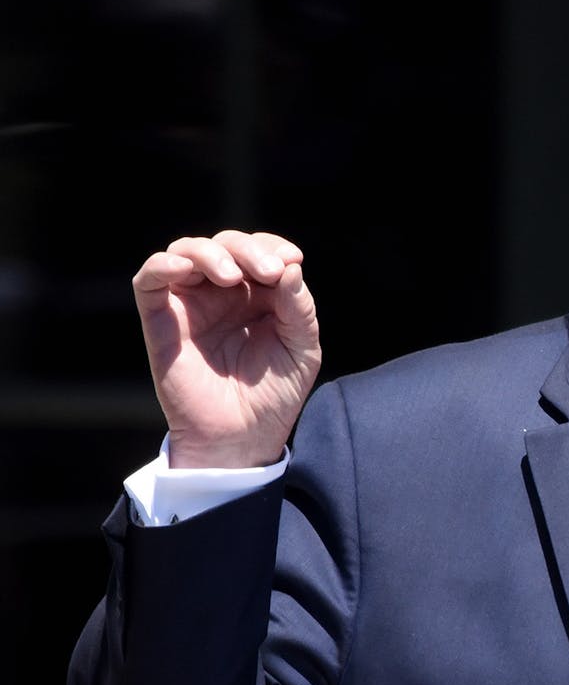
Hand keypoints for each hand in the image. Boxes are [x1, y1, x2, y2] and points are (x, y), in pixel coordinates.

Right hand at [133, 230, 321, 468]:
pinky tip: (185, 268)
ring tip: (232, 276)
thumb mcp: (302, 348)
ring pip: (186, 251)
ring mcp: (191, 306)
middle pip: (226, 245)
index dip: (273, 246)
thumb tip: (290, 267)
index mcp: (259, 295)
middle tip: (269, 272)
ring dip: (210, 252)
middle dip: (249, 250)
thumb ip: (299, 308)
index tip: (292, 261)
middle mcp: (223, 294)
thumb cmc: (274, 396)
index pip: (260, 250)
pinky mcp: (162, 322)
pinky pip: (149, 281)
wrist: (243, 439)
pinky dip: (163, 265)